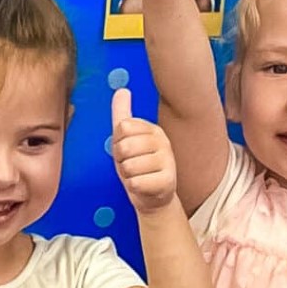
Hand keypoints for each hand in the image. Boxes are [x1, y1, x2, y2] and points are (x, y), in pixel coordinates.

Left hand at [109, 88, 179, 212]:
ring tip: (138, 176)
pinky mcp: (169, 181)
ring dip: (128, 176)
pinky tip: (143, 187)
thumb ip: (122, 115)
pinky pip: (135, 183)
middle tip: (131, 166)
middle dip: (121, 161)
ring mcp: (168, 160)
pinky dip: (134, 188)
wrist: (153, 197)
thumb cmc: (138, 167)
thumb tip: (121, 90)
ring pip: (128, 166)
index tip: (127, 151)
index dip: (117, 143)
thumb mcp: (126, 140)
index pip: (122, 127)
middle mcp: (163, 141)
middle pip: (124, 146)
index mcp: (152, 129)